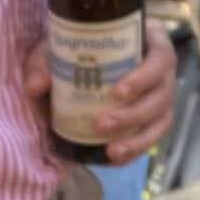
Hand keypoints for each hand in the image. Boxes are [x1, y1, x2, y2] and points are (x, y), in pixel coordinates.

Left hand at [24, 30, 176, 164]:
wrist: (86, 61)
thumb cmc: (80, 46)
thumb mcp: (61, 46)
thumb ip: (43, 62)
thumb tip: (35, 87)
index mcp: (151, 42)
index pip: (161, 58)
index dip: (144, 77)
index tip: (117, 92)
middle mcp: (163, 71)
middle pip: (162, 95)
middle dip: (134, 114)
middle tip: (102, 124)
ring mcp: (162, 97)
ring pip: (161, 120)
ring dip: (138, 138)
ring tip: (111, 150)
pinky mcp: (155, 119)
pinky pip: (153, 137)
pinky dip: (136, 149)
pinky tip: (115, 158)